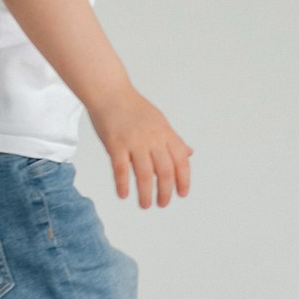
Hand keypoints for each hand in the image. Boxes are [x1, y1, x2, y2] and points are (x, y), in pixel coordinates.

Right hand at [90, 88, 193, 206]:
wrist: (110, 93)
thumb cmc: (134, 108)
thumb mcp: (160, 121)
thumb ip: (173, 140)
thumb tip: (188, 154)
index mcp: (165, 133)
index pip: (181, 161)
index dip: (183, 179)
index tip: (182, 193)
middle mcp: (153, 138)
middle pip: (165, 171)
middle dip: (166, 191)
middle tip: (162, 203)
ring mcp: (134, 142)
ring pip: (145, 174)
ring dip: (146, 193)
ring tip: (145, 205)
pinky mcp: (115, 144)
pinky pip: (121, 169)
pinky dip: (123, 184)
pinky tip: (124, 195)